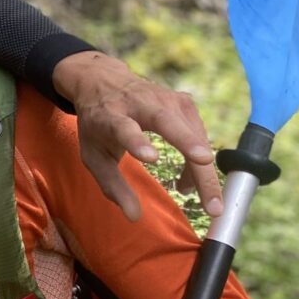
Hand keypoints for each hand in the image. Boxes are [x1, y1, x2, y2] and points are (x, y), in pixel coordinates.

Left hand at [53, 50, 220, 220]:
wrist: (102, 81)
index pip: (124, 128)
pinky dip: (199, 162)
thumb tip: (133, 216)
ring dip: (202, 169)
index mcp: (111, 116)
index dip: (137, 142)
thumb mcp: (93, 155)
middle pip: (167, 122)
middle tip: (205, 168)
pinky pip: (199, 136)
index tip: (152, 158)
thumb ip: (112, 185)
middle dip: (188, 144)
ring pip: (193, 133)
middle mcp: (139, 102)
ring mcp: (165, 98)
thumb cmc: (98, 125)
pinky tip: (189, 180)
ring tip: (202, 201)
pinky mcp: (184, 101)